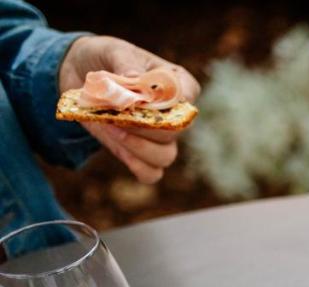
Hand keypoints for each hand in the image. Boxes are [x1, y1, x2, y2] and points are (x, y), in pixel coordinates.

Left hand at [58, 36, 199, 183]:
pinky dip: (138, 167)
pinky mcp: (140, 153)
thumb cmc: (103, 58)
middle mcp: (173, 113)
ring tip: (111, 127)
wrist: (80, 74)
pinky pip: (151, 173)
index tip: (148, 97)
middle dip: (147, 126)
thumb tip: (134, 76)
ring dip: (138, 146)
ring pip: (165, 156)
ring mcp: (159, 137)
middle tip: (119, 116)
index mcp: (176, 82)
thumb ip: (125, 63)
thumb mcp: (112, 51)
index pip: (188, 93)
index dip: (174, 98)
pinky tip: (121, 151)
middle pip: (176, 131)